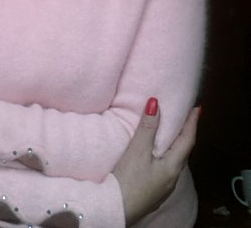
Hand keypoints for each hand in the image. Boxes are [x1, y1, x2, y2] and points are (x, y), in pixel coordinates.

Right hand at [113, 98, 199, 225]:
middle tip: (184, 118)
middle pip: (183, 151)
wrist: (116, 210)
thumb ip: (147, 127)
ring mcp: (163, 187)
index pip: (187, 140)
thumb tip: (155, 103)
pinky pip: (165, 169)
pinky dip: (165, 155)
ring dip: (175, 145)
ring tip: (171, 134)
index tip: (197, 109)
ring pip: (174, 161)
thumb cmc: (129, 181)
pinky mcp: (153, 191)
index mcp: (172, 167)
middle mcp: (172, 178)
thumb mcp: (137, 151)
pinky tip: (157, 155)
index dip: (192, 123)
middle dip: (185, 134)